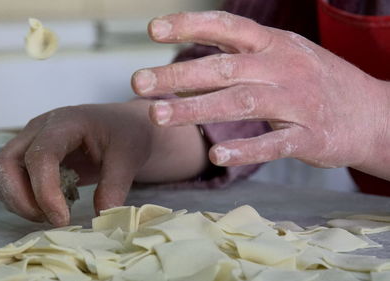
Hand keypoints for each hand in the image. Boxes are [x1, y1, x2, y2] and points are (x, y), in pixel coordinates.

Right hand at [0, 100, 207, 225]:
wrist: (124, 125)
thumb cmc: (126, 133)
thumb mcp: (129, 156)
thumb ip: (115, 185)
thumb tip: (100, 216)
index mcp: (66, 122)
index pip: (40, 155)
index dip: (44, 191)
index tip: (62, 218)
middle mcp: (39, 128)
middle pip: (6, 163)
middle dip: (21, 199)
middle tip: (51, 220)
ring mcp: (30, 141)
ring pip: (2, 174)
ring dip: (18, 202)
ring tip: (51, 215)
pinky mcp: (28, 156)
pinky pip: (9, 180)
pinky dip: (20, 199)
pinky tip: (47, 207)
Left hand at [131, 11, 389, 178]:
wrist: (372, 112)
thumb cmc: (315, 82)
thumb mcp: (282, 56)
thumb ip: (239, 58)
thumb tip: (185, 66)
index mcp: (274, 43)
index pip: (226, 26)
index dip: (189, 25)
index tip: (152, 30)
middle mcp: (283, 67)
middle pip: (223, 68)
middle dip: (177, 75)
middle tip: (139, 81)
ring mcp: (298, 102)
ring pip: (241, 103)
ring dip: (196, 110)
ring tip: (158, 116)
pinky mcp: (309, 136)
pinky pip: (273, 144)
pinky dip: (244, 151)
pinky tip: (215, 156)